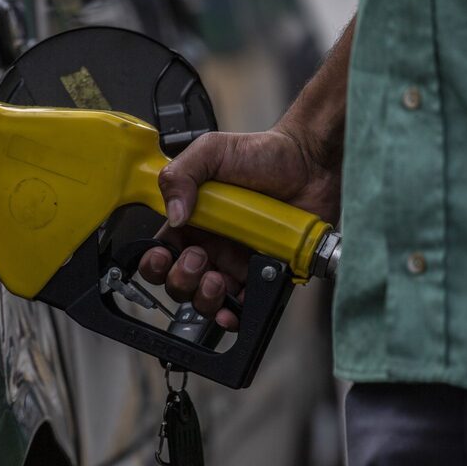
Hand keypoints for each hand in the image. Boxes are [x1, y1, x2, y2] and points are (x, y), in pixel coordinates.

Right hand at [138, 126, 340, 328]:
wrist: (310, 162)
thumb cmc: (264, 153)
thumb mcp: (211, 151)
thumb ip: (180, 175)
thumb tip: (174, 216)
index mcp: (194, 222)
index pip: (162, 253)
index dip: (155, 263)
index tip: (163, 256)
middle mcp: (212, 246)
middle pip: (180, 283)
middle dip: (181, 281)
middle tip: (199, 258)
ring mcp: (238, 262)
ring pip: (208, 300)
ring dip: (204, 300)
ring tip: (216, 280)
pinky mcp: (265, 274)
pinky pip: (246, 305)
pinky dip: (236, 314)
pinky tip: (234, 305)